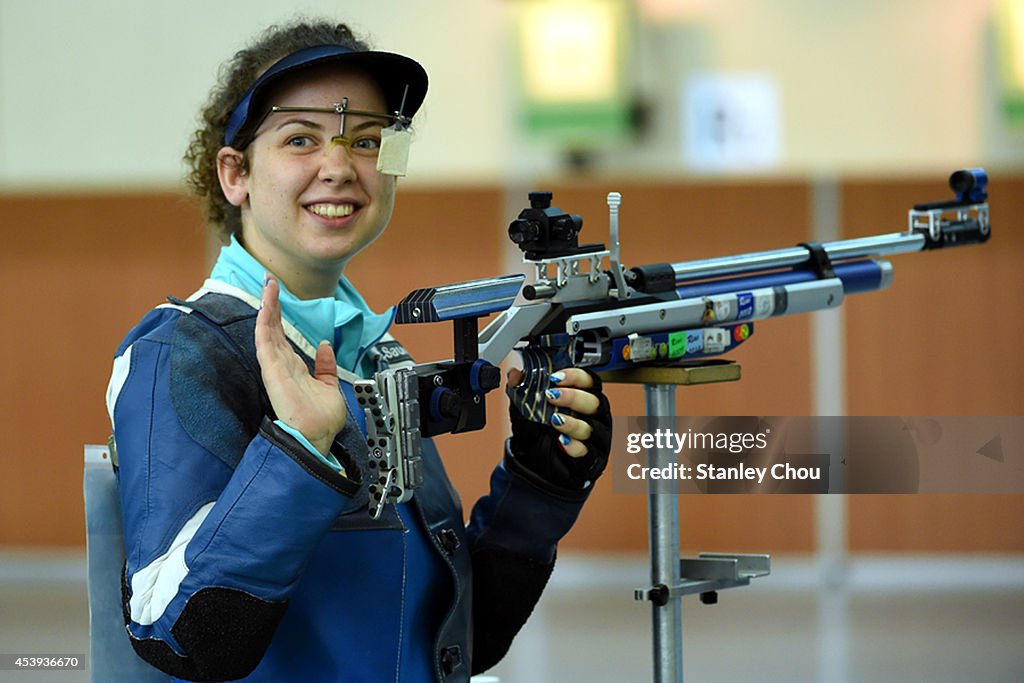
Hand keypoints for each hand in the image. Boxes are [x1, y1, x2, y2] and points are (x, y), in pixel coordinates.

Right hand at [255, 274, 345, 454]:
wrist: (317, 438)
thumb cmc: (320, 421)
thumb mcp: (329, 386)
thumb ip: (326, 366)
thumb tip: (325, 346)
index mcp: (293, 368)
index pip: (283, 335)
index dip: (280, 314)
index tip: (278, 294)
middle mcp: (282, 365)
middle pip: (272, 327)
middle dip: (271, 303)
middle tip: (269, 279)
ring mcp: (275, 367)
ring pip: (268, 330)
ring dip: (267, 306)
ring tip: (268, 284)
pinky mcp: (272, 371)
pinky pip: (266, 343)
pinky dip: (264, 324)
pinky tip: (264, 307)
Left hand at [507, 367, 611, 492]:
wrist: (538, 462)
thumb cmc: (541, 431)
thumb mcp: (528, 409)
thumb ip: (523, 390)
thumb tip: (514, 374)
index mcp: (586, 398)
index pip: (590, 381)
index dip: (576, 376)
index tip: (556, 377)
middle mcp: (595, 416)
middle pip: (595, 402)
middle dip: (574, 397)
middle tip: (552, 396)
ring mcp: (596, 438)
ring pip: (592, 428)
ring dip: (573, 423)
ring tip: (555, 420)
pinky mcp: (592, 459)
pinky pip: (588, 453)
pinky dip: (575, 446)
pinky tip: (563, 441)